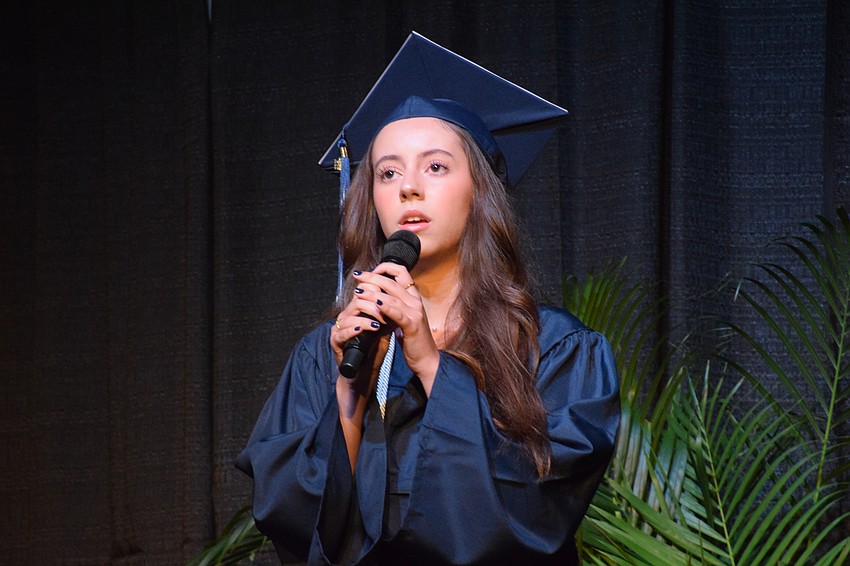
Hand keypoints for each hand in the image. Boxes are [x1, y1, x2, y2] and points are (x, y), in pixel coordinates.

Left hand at [350, 263, 439, 391]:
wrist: (426, 359)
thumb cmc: (413, 340)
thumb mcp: (404, 319)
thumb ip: (395, 307)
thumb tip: (378, 297)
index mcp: (414, 298)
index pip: (402, 273)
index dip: (385, 267)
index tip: (370, 271)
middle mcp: (416, 302)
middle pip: (392, 282)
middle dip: (372, 277)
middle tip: (358, 276)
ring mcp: (415, 313)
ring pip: (392, 296)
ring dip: (373, 292)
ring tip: (359, 291)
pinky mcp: (412, 326)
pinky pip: (398, 313)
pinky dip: (386, 307)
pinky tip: (376, 303)